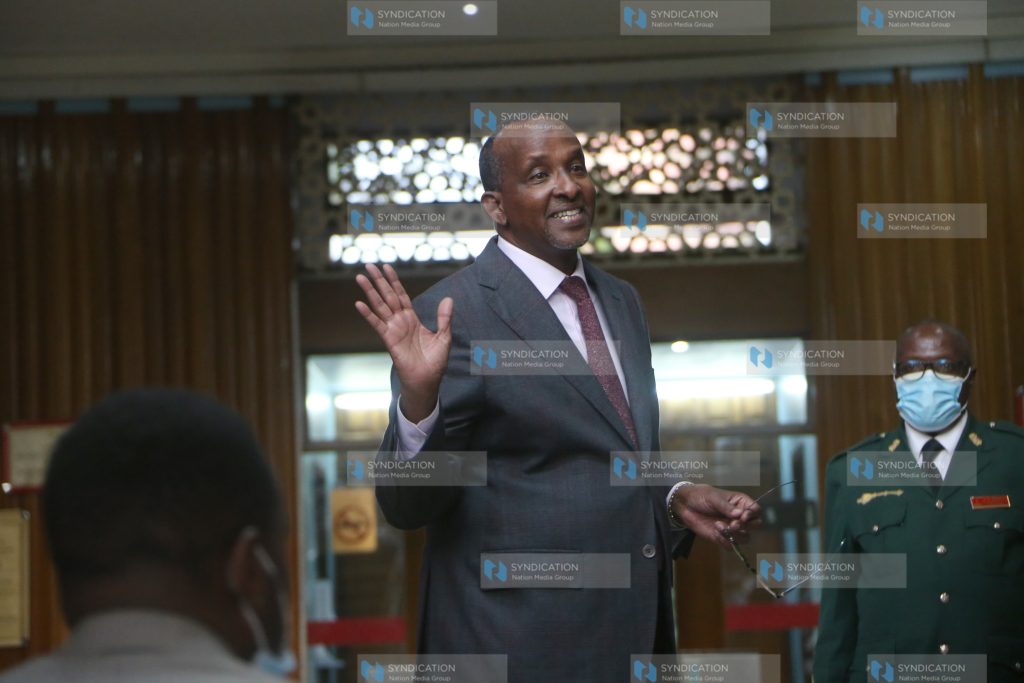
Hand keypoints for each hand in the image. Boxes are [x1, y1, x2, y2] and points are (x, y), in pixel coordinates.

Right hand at [354, 264, 452, 421]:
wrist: (427, 380)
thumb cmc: (435, 362)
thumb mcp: (444, 336)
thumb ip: (445, 318)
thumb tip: (449, 299)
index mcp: (412, 318)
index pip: (401, 295)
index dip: (394, 281)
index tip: (386, 267)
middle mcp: (400, 321)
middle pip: (387, 296)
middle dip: (378, 280)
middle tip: (368, 265)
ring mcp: (393, 329)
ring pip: (380, 306)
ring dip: (370, 292)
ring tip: (360, 277)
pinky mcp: (389, 340)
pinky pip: (377, 324)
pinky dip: (368, 314)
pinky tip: (359, 303)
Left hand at [671, 484, 760, 546]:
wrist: (685, 505)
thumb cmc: (702, 496)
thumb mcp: (714, 498)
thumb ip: (726, 506)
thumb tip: (740, 514)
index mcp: (740, 503)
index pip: (756, 510)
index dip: (752, 515)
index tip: (742, 517)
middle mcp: (739, 516)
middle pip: (755, 525)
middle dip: (745, 526)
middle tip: (733, 524)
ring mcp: (732, 528)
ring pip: (745, 537)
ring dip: (735, 535)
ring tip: (719, 526)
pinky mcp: (723, 537)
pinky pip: (731, 545)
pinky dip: (725, 541)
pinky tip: (715, 532)